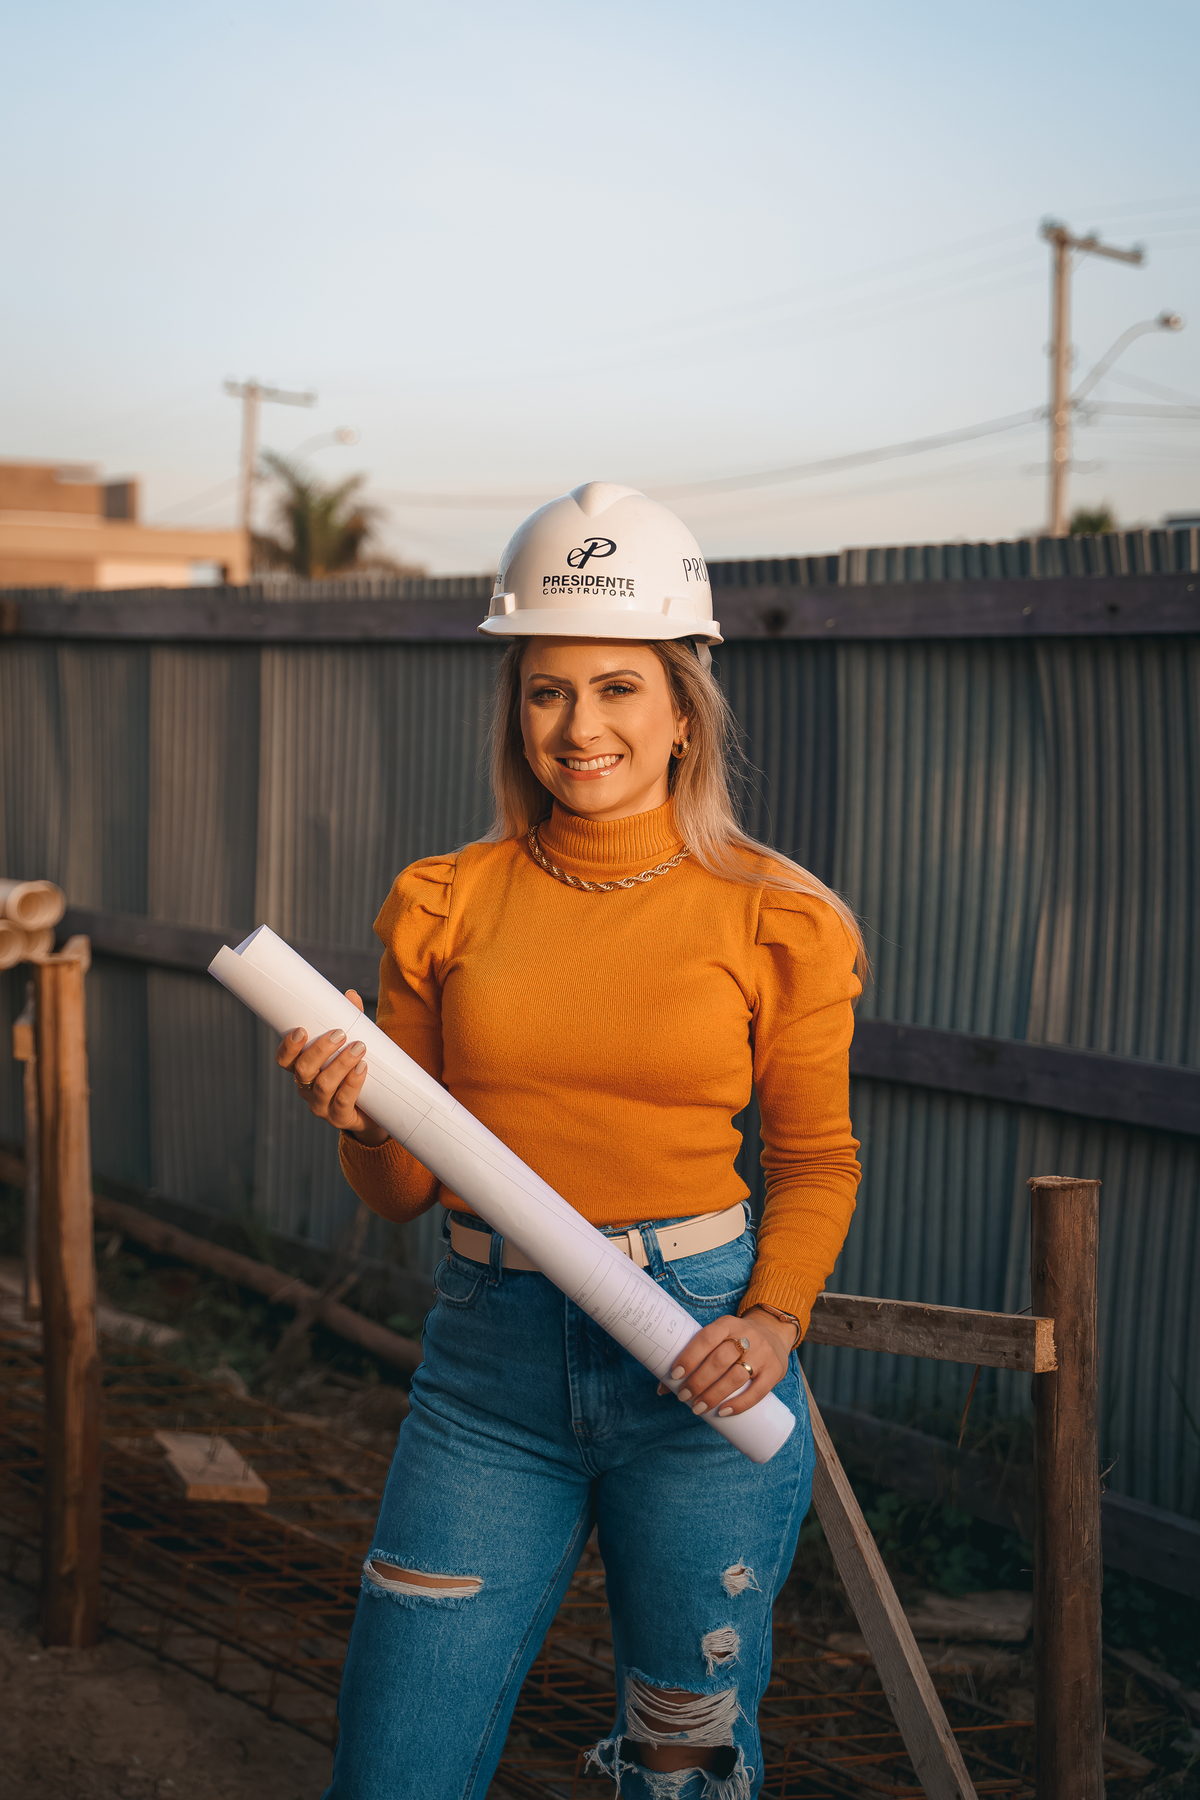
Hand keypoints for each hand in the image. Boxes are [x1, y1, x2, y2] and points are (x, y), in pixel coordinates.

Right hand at [274, 990, 388, 1146]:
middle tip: (339, 1033)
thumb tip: (351, 995)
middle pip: (303, 1071)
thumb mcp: (352, 1044)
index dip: (288, 1047)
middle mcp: (307, 1089)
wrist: (376, 1109)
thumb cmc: (357, 1070)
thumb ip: (352, 1021)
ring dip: (340, 1065)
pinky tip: (362, 1069)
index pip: (285, 1061)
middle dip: (320, 1051)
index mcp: (303, 1070)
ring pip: (323, 1086)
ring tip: (359, 1048)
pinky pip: (342, 1102)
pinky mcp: (340, 1118)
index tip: (301, 1030)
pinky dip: (352, 1084)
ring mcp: (322, 1106)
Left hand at [656, 1306, 795, 1417]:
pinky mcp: (775, 1371)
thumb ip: (695, 1358)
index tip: (675, 1374)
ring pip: (736, 1376)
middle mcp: (747, 1336)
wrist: (774, 1332)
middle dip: (698, 1381)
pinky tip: (723, 1411)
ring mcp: (763, 1354)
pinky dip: (740, 1404)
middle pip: (720, 1360)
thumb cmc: (735, 1340)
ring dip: (714, 1395)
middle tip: (684, 1396)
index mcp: (728, 1324)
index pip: (706, 1338)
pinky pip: (758, 1391)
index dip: (690, 1356)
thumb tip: (662, 1388)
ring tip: (698, 1407)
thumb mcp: (719, 1338)